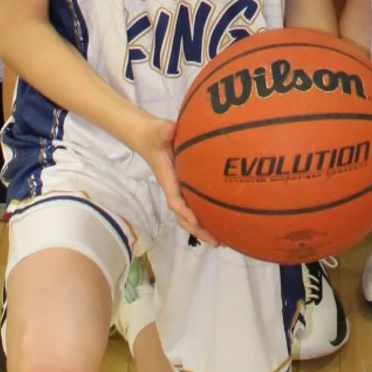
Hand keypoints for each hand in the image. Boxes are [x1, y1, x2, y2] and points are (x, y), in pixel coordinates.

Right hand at [130, 112, 215, 242]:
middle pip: (185, 216)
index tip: (196, 222)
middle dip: (199, 230)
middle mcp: (175, 188)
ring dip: (204, 228)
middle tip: (217, 242)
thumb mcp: (159, 131)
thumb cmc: (155, 136)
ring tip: (222, 240)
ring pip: (191, 214)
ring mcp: (181, 189)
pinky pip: (196, 204)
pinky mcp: (187, 186)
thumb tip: (171, 129)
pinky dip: (207, 214)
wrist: (149, 138)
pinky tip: (222, 220)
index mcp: (168, 179)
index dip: (185, 212)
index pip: (176, 200)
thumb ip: (164, 130)